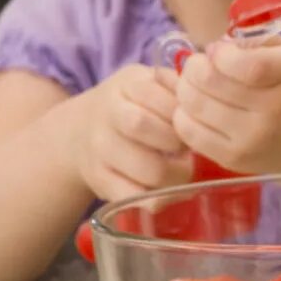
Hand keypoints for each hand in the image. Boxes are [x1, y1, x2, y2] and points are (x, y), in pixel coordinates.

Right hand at [74, 63, 192, 202]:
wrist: (80, 132)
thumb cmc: (131, 105)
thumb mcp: (149, 83)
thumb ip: (174, 86)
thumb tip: (200, 103)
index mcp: (125, 86)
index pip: (155, 95)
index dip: (181, 112)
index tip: (192, 122)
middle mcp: (106, 117)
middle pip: (142, 125)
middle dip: (177, 140)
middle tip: (188, 148)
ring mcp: (100, 152)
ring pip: (148, 169)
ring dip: (176, 174)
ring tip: (182, 169)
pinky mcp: (100, 182)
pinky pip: (136, 196)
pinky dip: (160, 198)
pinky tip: (169, 189)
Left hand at [172, 38, 280, 174]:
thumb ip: (252, 41)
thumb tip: (211, 50)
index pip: (246, 64)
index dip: (220, 54)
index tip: (218, 52)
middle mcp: (275, 109)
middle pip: (209, 81)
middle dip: (194, 67)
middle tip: (198, 66)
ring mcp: (253, 138)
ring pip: (193, 105)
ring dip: (185, 88)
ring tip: (194, 85)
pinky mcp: (233, 158)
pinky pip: (189, 131)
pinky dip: (183, 114)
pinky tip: (196, 108)